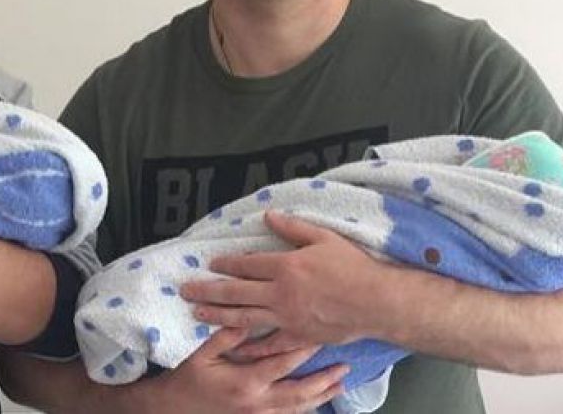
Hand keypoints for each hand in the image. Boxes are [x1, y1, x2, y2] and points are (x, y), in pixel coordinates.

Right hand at [147, 326, 345, 413]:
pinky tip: (317, 402)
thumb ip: (227, 336)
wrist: (175, 410)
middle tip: (344, 367)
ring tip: (340, 385)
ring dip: (320, 396)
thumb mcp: (203, 354)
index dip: (303, 349)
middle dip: (323, 380)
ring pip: (298, 408)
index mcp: (245, 382)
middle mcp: (257, 402)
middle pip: (299, 392)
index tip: (321, 335)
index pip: (282, 364)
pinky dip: (305, 409)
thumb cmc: (189, 379)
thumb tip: (247, 315)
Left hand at [181, 211, 390, 345]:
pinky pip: (268, 343)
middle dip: (208, 290)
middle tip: (186, 291)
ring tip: (197, 313)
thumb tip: (268, 215)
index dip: (226, 264)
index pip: (246, 265)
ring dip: (217, 315)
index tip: (210, 264)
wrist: (376, 302)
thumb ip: (293, 227)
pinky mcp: (297, 335)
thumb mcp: (323, 238)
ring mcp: (286, 317)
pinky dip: (249, 346)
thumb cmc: (352, 268)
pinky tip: (233, 347)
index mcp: (284, 266)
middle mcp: (279, 293)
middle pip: (235, 292)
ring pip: (244, 317)